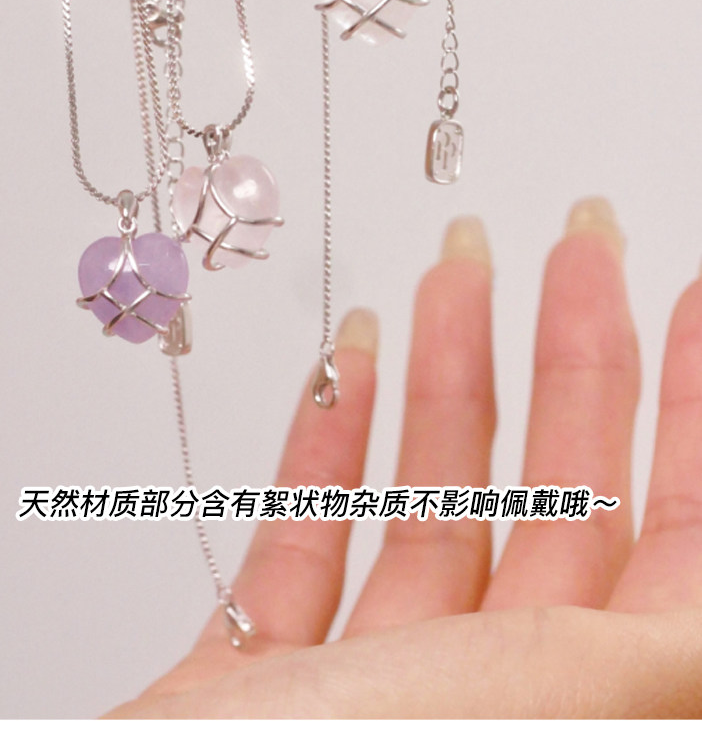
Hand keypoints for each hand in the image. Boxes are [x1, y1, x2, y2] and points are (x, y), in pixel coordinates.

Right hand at [107, 198, 701, 717]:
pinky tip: (343, 370)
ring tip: (449, 273)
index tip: (689, 295)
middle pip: (560, 493)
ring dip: (446, 378)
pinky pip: (310, 544)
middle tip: (578, 243)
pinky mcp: (271, 685)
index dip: (694, 409)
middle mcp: (497, 702)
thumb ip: (668, 638)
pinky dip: (324, 452)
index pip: (678, 534)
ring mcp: (381, 692)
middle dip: (573, 355)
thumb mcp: (565, 702)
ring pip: (434, 501)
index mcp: (587, 702)